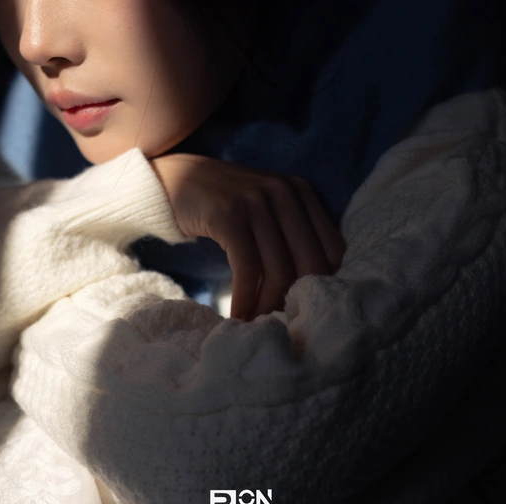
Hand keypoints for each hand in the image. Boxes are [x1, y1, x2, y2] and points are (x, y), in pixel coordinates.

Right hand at [150, 153, 345, 320]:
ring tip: (256, 322)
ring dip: (268, 305)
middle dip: (296, 300)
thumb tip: (311, 287)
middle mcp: (284, 193)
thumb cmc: (223, 205)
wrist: (171, 180)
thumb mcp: (265, 209)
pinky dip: (245, 298)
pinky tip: (237, 313)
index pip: (334, 250)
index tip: (301, 304)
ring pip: (280, 270)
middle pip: (310, 264)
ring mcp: (256, 202)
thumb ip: (291, 234)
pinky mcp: (229, 216)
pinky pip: (248, 269)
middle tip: (280, 320)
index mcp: (300, 192)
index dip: (321, 284)